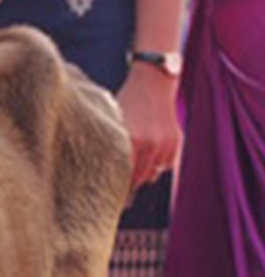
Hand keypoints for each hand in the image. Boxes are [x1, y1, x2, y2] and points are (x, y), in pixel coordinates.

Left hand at [116, 60, 180, 192]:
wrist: (152, 82)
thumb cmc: (127, 101)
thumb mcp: (113, 123)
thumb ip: (111, 146)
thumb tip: (99, 170)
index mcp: (131, 141)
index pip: (122, 176)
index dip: (114, 186)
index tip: (107, 194)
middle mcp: (150, 146)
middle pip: (137, 180)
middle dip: (127, 184)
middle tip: (118, 188)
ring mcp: (165, 145)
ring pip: (152, 175)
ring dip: (142, 173)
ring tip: (133, 163)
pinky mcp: (176, 143)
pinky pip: (164, 166)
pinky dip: (156, 163)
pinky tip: (148, 151)